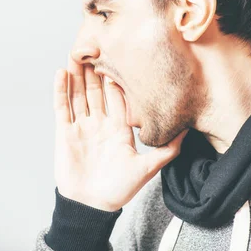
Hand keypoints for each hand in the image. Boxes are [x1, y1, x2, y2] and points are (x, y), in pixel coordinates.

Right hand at [53, 56, 188, 211]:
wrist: (92, 205)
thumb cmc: (119, 189)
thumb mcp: (148, 167)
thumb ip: (168, 149)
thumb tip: (188, 131)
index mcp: (119, 128)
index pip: (118, 96)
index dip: (118, 77)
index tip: (122, 56)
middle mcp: (100, 123)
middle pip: (97, 90)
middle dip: (96, 69)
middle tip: (97, 45)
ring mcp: (82, 126)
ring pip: (79, 94)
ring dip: (77, 74)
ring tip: (77, 52)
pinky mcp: (65, 132)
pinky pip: (62, 107)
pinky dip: (61, 90)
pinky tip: (61, 73)